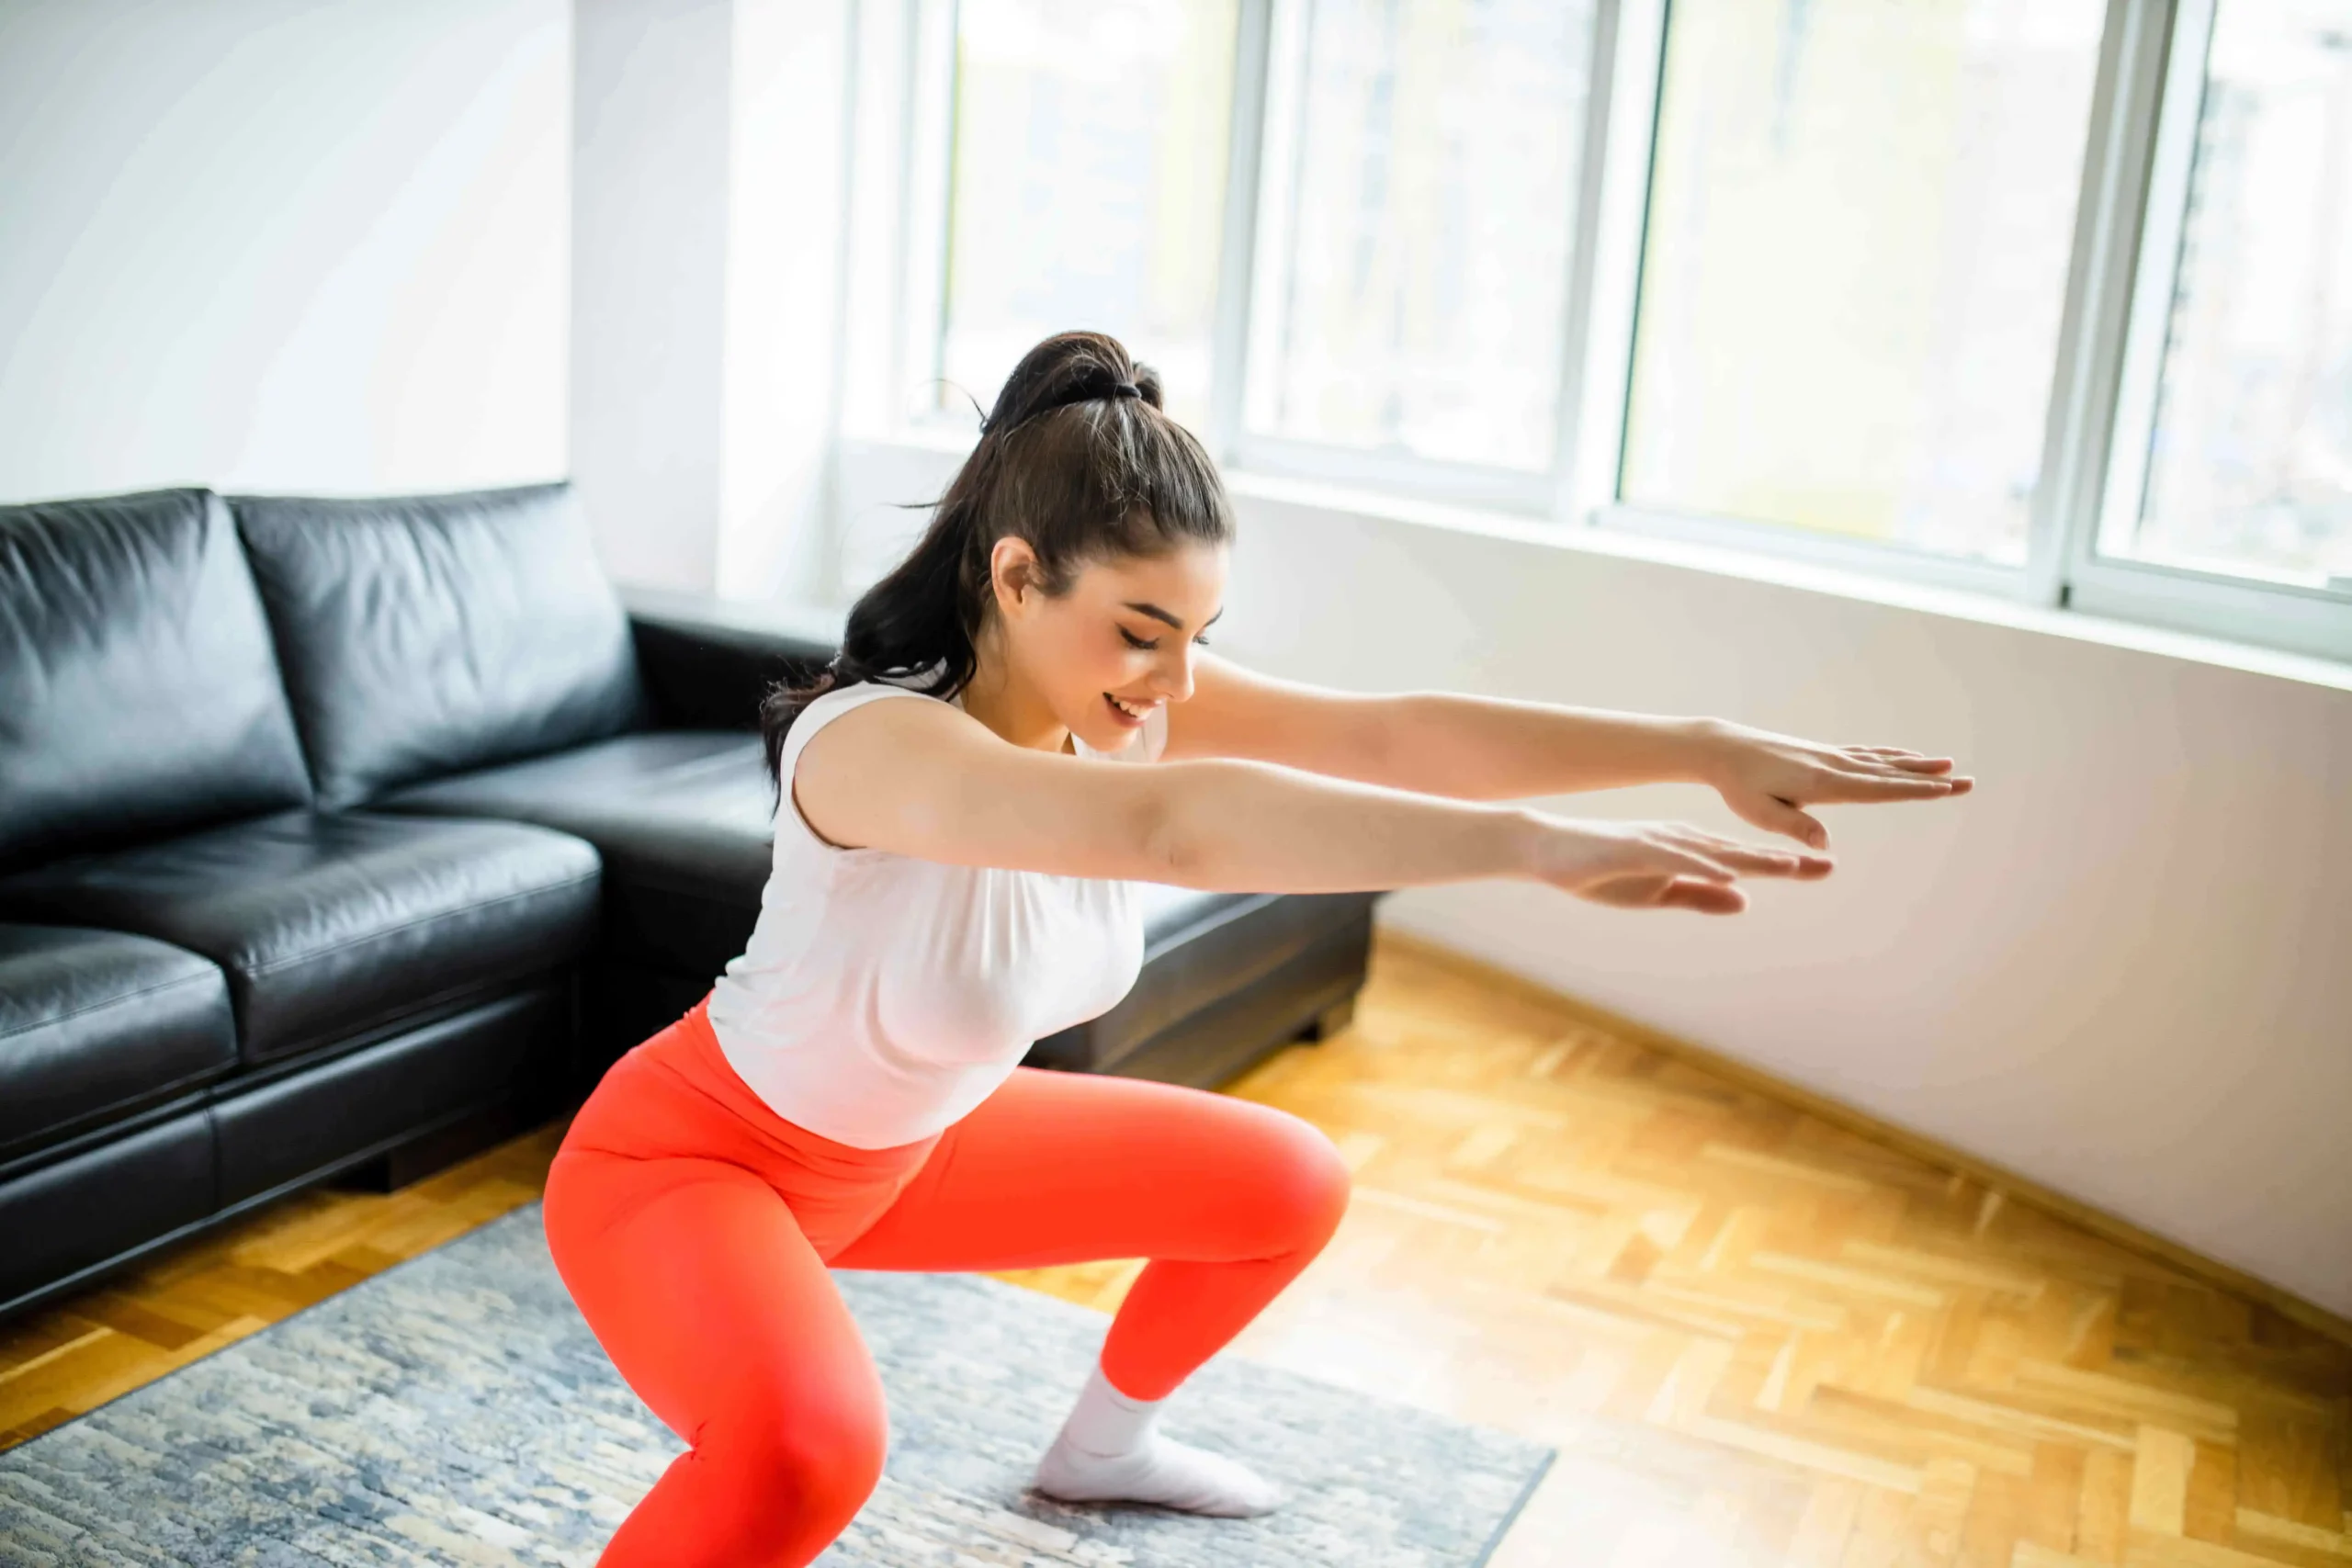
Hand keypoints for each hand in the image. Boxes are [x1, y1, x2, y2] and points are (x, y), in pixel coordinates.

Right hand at [1526, 815, 1833, 914]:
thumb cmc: (1601, 872)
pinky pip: (1675, 859)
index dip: (1784, 866)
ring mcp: (1660, 843)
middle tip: (1828, 865)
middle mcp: (1683, 842)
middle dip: (1784, 861)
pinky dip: (1703, 866)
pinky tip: (1728, 874)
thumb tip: (1744, 901)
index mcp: (1690, 853)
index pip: (1745, 863)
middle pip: (1741, 855)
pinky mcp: (1636, 849)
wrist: (1550, 852)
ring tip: (1790, 867)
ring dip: (1752, 860)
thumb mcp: (1657, 894)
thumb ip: (1699, 896)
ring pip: (1715, 853)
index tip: (1824, 869)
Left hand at [1694, 720, 1972, 849]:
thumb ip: (1794, 827)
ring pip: (1882, 761)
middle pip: (1890, 774)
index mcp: (1824, 784)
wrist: (1723, 749)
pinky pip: (1865, 754)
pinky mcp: (1823, 754)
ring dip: (1916, 764)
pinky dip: (1890, 756)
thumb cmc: (1738, 786)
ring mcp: (1830, 757)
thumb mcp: (1760, 813)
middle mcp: (1833, 766)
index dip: (1914, 790)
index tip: (1946, 788)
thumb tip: (1825, 844)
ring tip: (1948, 765)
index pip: (1878, 789)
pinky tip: (1904, 756)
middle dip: (1929, 779)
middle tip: (1967, 781)